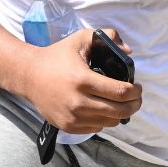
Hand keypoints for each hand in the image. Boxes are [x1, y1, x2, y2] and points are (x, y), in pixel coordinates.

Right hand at [21, 28, 141, 133]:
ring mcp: (72, 117)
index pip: (120, 92)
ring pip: (109, 122)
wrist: (29, 76)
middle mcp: (78, 102)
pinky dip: (104, 120)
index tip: (138, 87)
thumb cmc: (57, 56)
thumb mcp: (81, 39)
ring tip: (120, 103)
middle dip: (133, 105)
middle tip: (136, 98)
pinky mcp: (67, 126)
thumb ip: (107, 37)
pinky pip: (95, 129)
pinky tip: (103, 109)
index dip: (135, 92)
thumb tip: (128, 51)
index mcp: (83, 80)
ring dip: (119, 114)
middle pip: (119, 111)